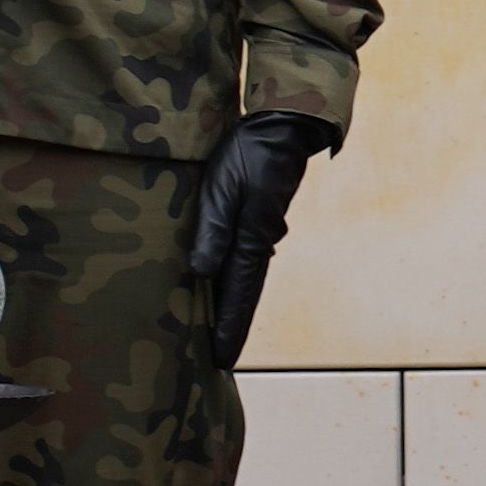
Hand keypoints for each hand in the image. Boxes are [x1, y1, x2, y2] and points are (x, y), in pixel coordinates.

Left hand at [184, 111, 338, 372]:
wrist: (283, 126)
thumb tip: (201, 271)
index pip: (238, 294)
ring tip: (215, 328)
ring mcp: (261, 230)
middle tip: (219, 357)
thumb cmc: (250, 152)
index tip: (222, 360)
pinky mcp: (257, 217)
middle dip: (231, 324)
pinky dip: (231, 276)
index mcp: (251, 239)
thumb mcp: (223, 186)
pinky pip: (242, 255)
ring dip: (230, 302)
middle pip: (242, 292)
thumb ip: (213, 228)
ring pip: (242, 275)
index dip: (229, 327)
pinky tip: (220, 281)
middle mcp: (259, 241)